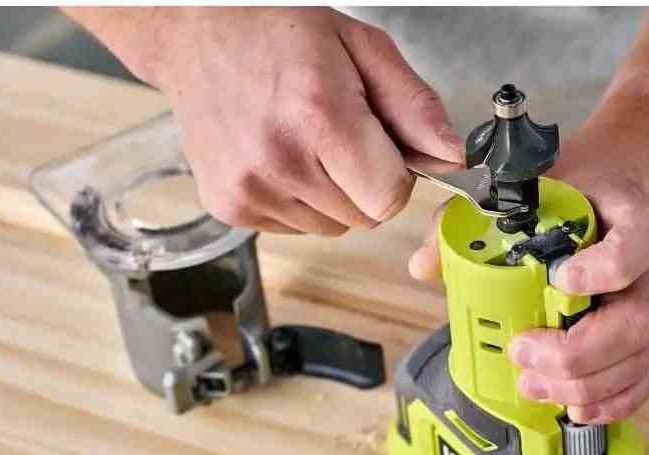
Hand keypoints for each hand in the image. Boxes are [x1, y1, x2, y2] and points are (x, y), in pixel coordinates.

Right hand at [138, 8, 462, 234]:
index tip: (380, 148)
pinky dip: (299, 200)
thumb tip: (452, 156)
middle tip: (338, 135)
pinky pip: (295, 228)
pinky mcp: (229, 207)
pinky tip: (279, 156)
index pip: (389, 199)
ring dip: (332, 194)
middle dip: (365, 183)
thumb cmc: (280, 32)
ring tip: (304, 141)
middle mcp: (280, 160)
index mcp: (320, 117)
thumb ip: (414, 107)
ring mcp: (249, 189)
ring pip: (332, 227)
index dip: (395, 177)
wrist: (196, 33)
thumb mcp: (362, 48)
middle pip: (364, 218)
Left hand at [408, 121, 648, 422]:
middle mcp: (646, 271)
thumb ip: (470, 217)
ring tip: (533, 384)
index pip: (637, 245)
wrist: (616, 191)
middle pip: (632, 325)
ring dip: (583, 385)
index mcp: (630, 222)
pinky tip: (575, 408)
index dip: (603, 270)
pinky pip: (643, 380)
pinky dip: (612, 402)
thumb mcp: (528, 188)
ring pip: (636, 360)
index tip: (559, 279)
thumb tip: (423, 265)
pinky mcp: (642, 340)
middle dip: (574, 353)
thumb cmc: (572, 191)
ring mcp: (647, 309)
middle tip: (522, 351)